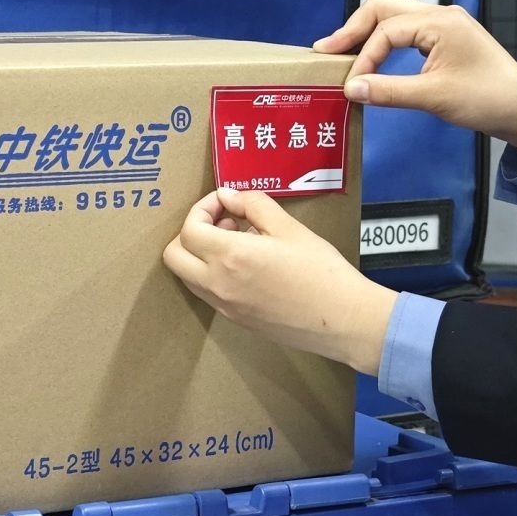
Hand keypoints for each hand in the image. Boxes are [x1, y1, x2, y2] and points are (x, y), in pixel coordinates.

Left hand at [163, 189, 396, 375]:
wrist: (343, 320)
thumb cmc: (321, 271)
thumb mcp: (288, 227)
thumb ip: (252, 204)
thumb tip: (228, 195)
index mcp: (230, 257)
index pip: (189, 229)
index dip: (201, 209)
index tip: (224, 202)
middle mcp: (218, 284)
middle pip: (173, 256)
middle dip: (190, 232)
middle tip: (221, 221)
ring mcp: (223, 305)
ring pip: (186, 276)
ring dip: (198, 254)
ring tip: (235, 240)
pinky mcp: (234, 319)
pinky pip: (205, 291)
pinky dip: (211, 272)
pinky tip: (244, 263)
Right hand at [314, 0, 516, 161]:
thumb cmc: (486, 98)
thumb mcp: (433, 96)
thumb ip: (388, 91)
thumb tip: (350, 89)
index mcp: (440, 22)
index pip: (385, 30)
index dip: (363, 57)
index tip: (351, 84)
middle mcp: (439, 15)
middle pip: (382, 8)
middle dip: (352, 29)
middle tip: (326, 51)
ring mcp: (442, 24)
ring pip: (391, 17)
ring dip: (365, 33)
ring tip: (341, 53)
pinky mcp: (442, 38)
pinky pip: (403, 31)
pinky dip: (381, 42)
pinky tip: (370, 57)